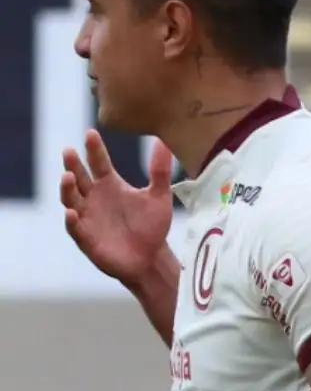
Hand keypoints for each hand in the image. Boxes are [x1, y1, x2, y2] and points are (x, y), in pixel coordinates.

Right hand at [61, 131, 174, 286]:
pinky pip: (74, 227)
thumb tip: (164, 142)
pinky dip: (71, 220)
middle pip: (79, 177)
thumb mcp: (159, 197)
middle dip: (73, 164)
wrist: (151, 258)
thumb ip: (159, 171)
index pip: (98, 162)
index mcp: (109, 184)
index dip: (94, 148)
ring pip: (70, 198)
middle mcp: (94, 197)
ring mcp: (87, 216)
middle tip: (69, 151)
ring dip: (67, 188)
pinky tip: (72, 212)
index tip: (91, 133)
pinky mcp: (85, 236)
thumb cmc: (152, 226)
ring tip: (67, 176)